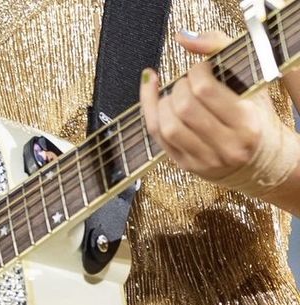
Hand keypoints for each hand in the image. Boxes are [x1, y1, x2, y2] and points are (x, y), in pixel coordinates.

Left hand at [140, 29, 296, 195]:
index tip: (199, 67)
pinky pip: (158, 138)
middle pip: (184, 109)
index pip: (205, 90)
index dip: (195, 71)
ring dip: (162, 103)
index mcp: (245, 123)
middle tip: (186, 82)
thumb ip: (220, 51)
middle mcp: (225, 145)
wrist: (254, 161)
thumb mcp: (250, 83)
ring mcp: (203, 159)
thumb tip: (184, 39)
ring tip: (173, 95)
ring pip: (168, 127)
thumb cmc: (252, 117)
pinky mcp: (185, 166)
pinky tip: (154, 97)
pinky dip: (151, 113)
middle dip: (178, 87)